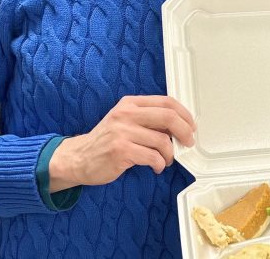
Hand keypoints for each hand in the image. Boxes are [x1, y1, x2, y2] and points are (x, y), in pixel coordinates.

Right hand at [48, 95, 195, 191]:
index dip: (184, 114)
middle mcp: (126, 114)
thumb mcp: (125, 121)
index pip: (166, 102)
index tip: (191, 126)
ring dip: (170, 154)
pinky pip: (152, 157)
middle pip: (168, 117)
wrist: (78, 158)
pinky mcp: (120, 151)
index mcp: (130, 103)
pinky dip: (160, 164)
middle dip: (185, 131)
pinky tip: (156, 166)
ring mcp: (122, 132)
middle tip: (188, 142)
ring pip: (162, 141)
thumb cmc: (106, 141)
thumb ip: (148, 120)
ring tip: (166, 159)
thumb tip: (179, 127)